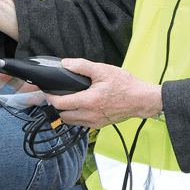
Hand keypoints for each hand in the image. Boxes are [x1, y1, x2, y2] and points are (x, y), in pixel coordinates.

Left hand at [45, 58, 162, 128]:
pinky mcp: (99, 125)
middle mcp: (89, 115)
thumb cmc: (125, 85)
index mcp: (87, 101)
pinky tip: (78, 108)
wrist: (141, 99)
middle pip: (62, 115)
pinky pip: (81, 124)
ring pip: (70, 122)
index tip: (48, 91)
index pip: (59, 104)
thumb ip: (82, 66)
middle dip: (56, 106)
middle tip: (55, 96)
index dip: (50, 97)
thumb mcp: (103, 70)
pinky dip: (75, 118)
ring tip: (65, 102)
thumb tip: (66, 63)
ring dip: (64, 113)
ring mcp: (94, 122)